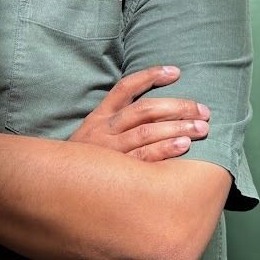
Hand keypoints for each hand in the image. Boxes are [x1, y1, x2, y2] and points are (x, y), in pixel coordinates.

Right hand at [68, 66, 209, 161]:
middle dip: (177, 107)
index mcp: (99, 117)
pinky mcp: (115, 173)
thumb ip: (115, 121)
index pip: (125, 88)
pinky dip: (164, 150)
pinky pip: (143, 158)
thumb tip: (154, 110)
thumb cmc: (84, 162)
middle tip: (203, 110)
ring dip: (177, 128)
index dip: (150, 76)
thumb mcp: (92, 135)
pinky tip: (183, 146)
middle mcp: (104, 130)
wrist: (56, 188)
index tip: (176, 72)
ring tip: (201, 128)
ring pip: (146, 132)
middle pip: (145, 110)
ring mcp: (109, 151)